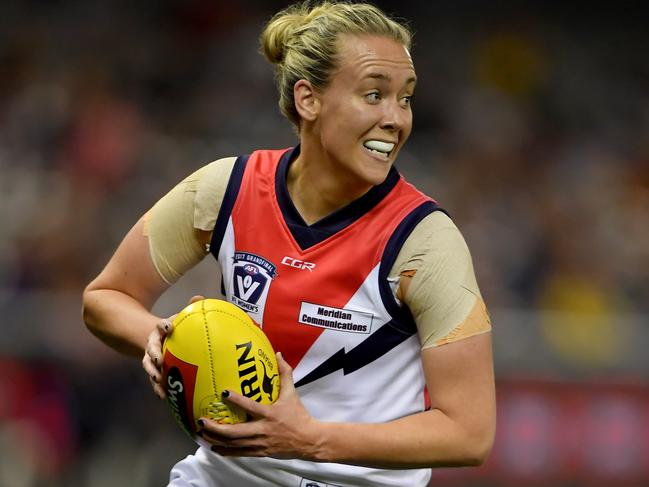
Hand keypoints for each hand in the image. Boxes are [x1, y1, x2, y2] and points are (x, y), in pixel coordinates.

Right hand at [142, 295, 204, 398]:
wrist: (159, 339)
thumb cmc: (175, 328)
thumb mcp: (181, 317)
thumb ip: (191, 308)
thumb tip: (199, 297)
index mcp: (160, 330)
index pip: (160, 325)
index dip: (163, 325)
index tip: (168, 326)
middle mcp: (153, 344)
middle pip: (150, 348)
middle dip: (153, 354)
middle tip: (159, 360)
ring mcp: (151, 358)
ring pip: (148, 366)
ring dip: (152, 373)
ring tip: (158, 379)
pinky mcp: (154, 370)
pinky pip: (154, 380)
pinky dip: (157, 388)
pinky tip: (163, 396)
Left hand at [199, 352, 322, 460]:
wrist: (308, 440)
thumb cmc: (299, 416)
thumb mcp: (292, 393)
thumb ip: (284, 373)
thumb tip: (278, 354)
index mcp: (270, 414)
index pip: (250, 406)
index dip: (236, 400)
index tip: (223, 393)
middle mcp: (262, 430)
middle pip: (235, 432)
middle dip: (216, 428)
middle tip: (202, 421)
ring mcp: (260, 443)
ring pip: (234, 444)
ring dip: (216, 439)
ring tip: (203, 433)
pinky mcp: (260, 452)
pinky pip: (239, 453)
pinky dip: (225, 451)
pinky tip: (214, 448)